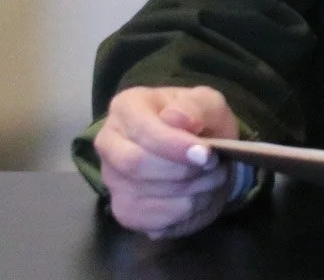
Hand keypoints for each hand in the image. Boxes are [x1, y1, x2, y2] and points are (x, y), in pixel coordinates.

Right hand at [93, 85, 240, 237]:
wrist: (201, 148)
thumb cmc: (199, 119)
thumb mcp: (206, 101)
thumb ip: (194, 106)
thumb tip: (176, 118)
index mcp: (125, 108)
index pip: (142, 132)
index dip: (175, 146)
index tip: (207, 155)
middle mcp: (109, 144)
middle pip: (136, 166)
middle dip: (183, 171)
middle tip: (215, 167)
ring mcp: (113, 180)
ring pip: (147, 196)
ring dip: (191, 193)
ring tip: (214, 179)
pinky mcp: (125, 210)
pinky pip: (152, 222)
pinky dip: (184, 213)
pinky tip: (199, 196)